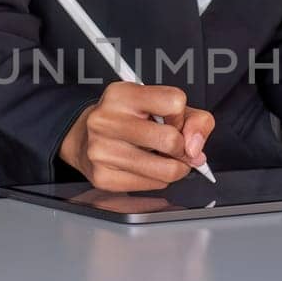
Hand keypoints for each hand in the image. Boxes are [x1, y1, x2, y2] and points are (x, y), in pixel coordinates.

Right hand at [59, 82, 216, 191]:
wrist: (85, 138)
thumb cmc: (129, 119)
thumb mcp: (161, 105)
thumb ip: (194, 119)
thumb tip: (196, 148)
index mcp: (122, 94)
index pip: (174, 101)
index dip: (181, 116)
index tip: (173, 121)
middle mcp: (106, 120)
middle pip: (171, 140)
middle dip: (182, 148)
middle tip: (173, 146)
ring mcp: (102, 150)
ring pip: (165, 170)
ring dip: (174, 168)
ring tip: (162, 158)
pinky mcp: (103, 177)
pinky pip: (152, 185)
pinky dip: (158, 179)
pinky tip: (146, 168)